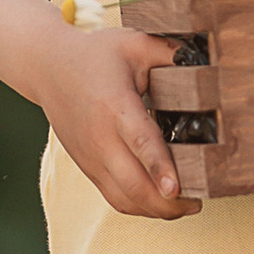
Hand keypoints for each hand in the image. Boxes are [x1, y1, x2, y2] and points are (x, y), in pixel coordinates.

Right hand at [33, 19, 203, 217]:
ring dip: (155, 210)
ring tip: (185, 206)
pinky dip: (140, 207)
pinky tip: (161, 202)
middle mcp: (100, 138)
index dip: (160, 168)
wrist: (47, 67)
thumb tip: (207, 61)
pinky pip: (115, 198)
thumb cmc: (94, 54)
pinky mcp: (88, 168)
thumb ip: (170, 52)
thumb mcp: (133, 42)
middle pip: (133, 184)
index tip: (177, 189)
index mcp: (114, 106)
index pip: (139, 142)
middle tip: (198, 202)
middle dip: (168, 203)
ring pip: (124, 199)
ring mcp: (92, 157)